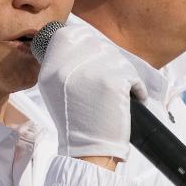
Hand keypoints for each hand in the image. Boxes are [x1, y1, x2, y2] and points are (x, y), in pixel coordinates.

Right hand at [36, 22, 147, 161]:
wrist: (88, 150)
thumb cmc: (76, 122)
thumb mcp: (55, 90)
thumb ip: (62, 63)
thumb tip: (81, 40)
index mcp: (50, 69)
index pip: (68, 35)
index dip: (85, 41)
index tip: (93, 55)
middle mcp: (67, 67)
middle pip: (95, 43)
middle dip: (107, 59)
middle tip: (109, 80)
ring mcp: (90, 72)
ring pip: (116, 58)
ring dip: (123, 74)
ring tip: (116, 93)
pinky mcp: (113, 81)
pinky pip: (131, 74)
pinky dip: (135, 88)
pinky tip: (128, 99)